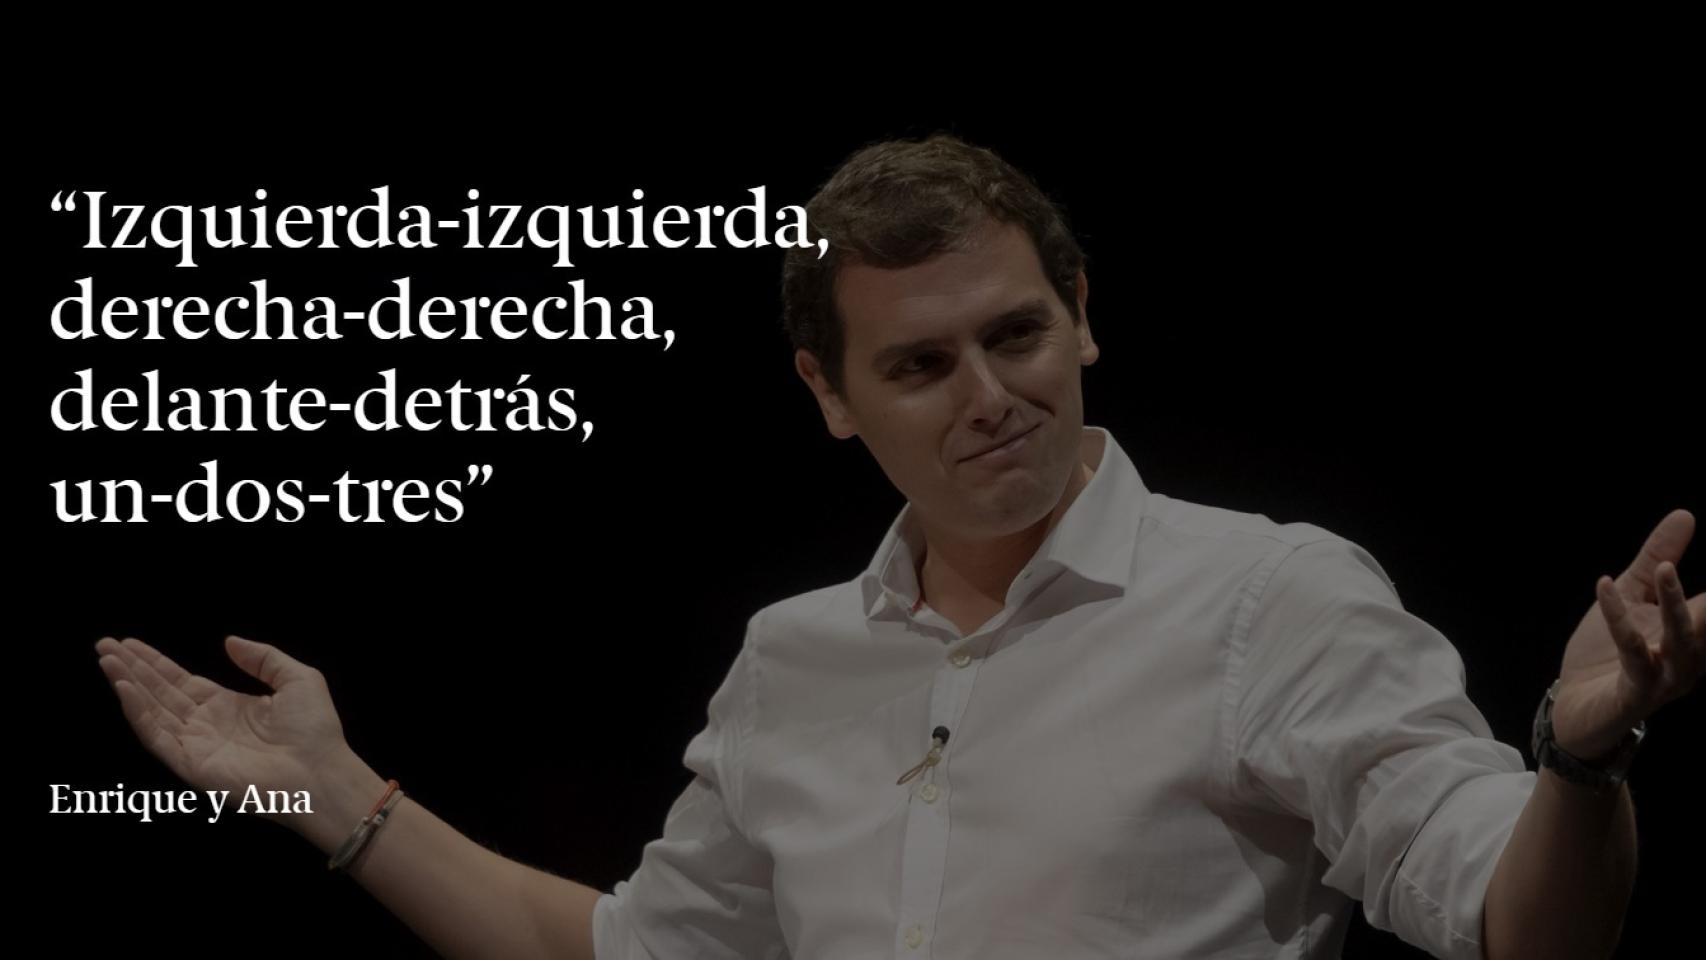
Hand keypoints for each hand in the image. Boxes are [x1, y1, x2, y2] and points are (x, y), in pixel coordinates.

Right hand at [95, 635, 349, 813]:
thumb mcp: (296, 679)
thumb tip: (229, 640)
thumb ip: (262, 657)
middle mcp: (205, 725)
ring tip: (107, 660)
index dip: (154, 662)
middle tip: (104, 645)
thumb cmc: (315, 730)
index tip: (128, 643)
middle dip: (131, 669)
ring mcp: (196, 745)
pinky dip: (138, 713)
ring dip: (127, 685)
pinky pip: (157, 736)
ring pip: (151, 711)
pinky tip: (124, 688)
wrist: (321, 772)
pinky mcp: (191, 765)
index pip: (180, 681)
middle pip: (159, 692)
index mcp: (226, 706)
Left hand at [1554, 509, 1705, 760]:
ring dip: (1675, 603)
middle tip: (1698, 577)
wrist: (1575, 708)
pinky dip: (1618, 618)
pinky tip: (1606, 585)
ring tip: (1667, 569)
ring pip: (1682, 640)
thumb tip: (1686, 514)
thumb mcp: (1632, 595)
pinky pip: (1632, 652)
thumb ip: (1659, 558)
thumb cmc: (1608, 653)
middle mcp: (1690, 658)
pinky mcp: (1636, 690)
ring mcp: (1667, 677)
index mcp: (1696, 634)